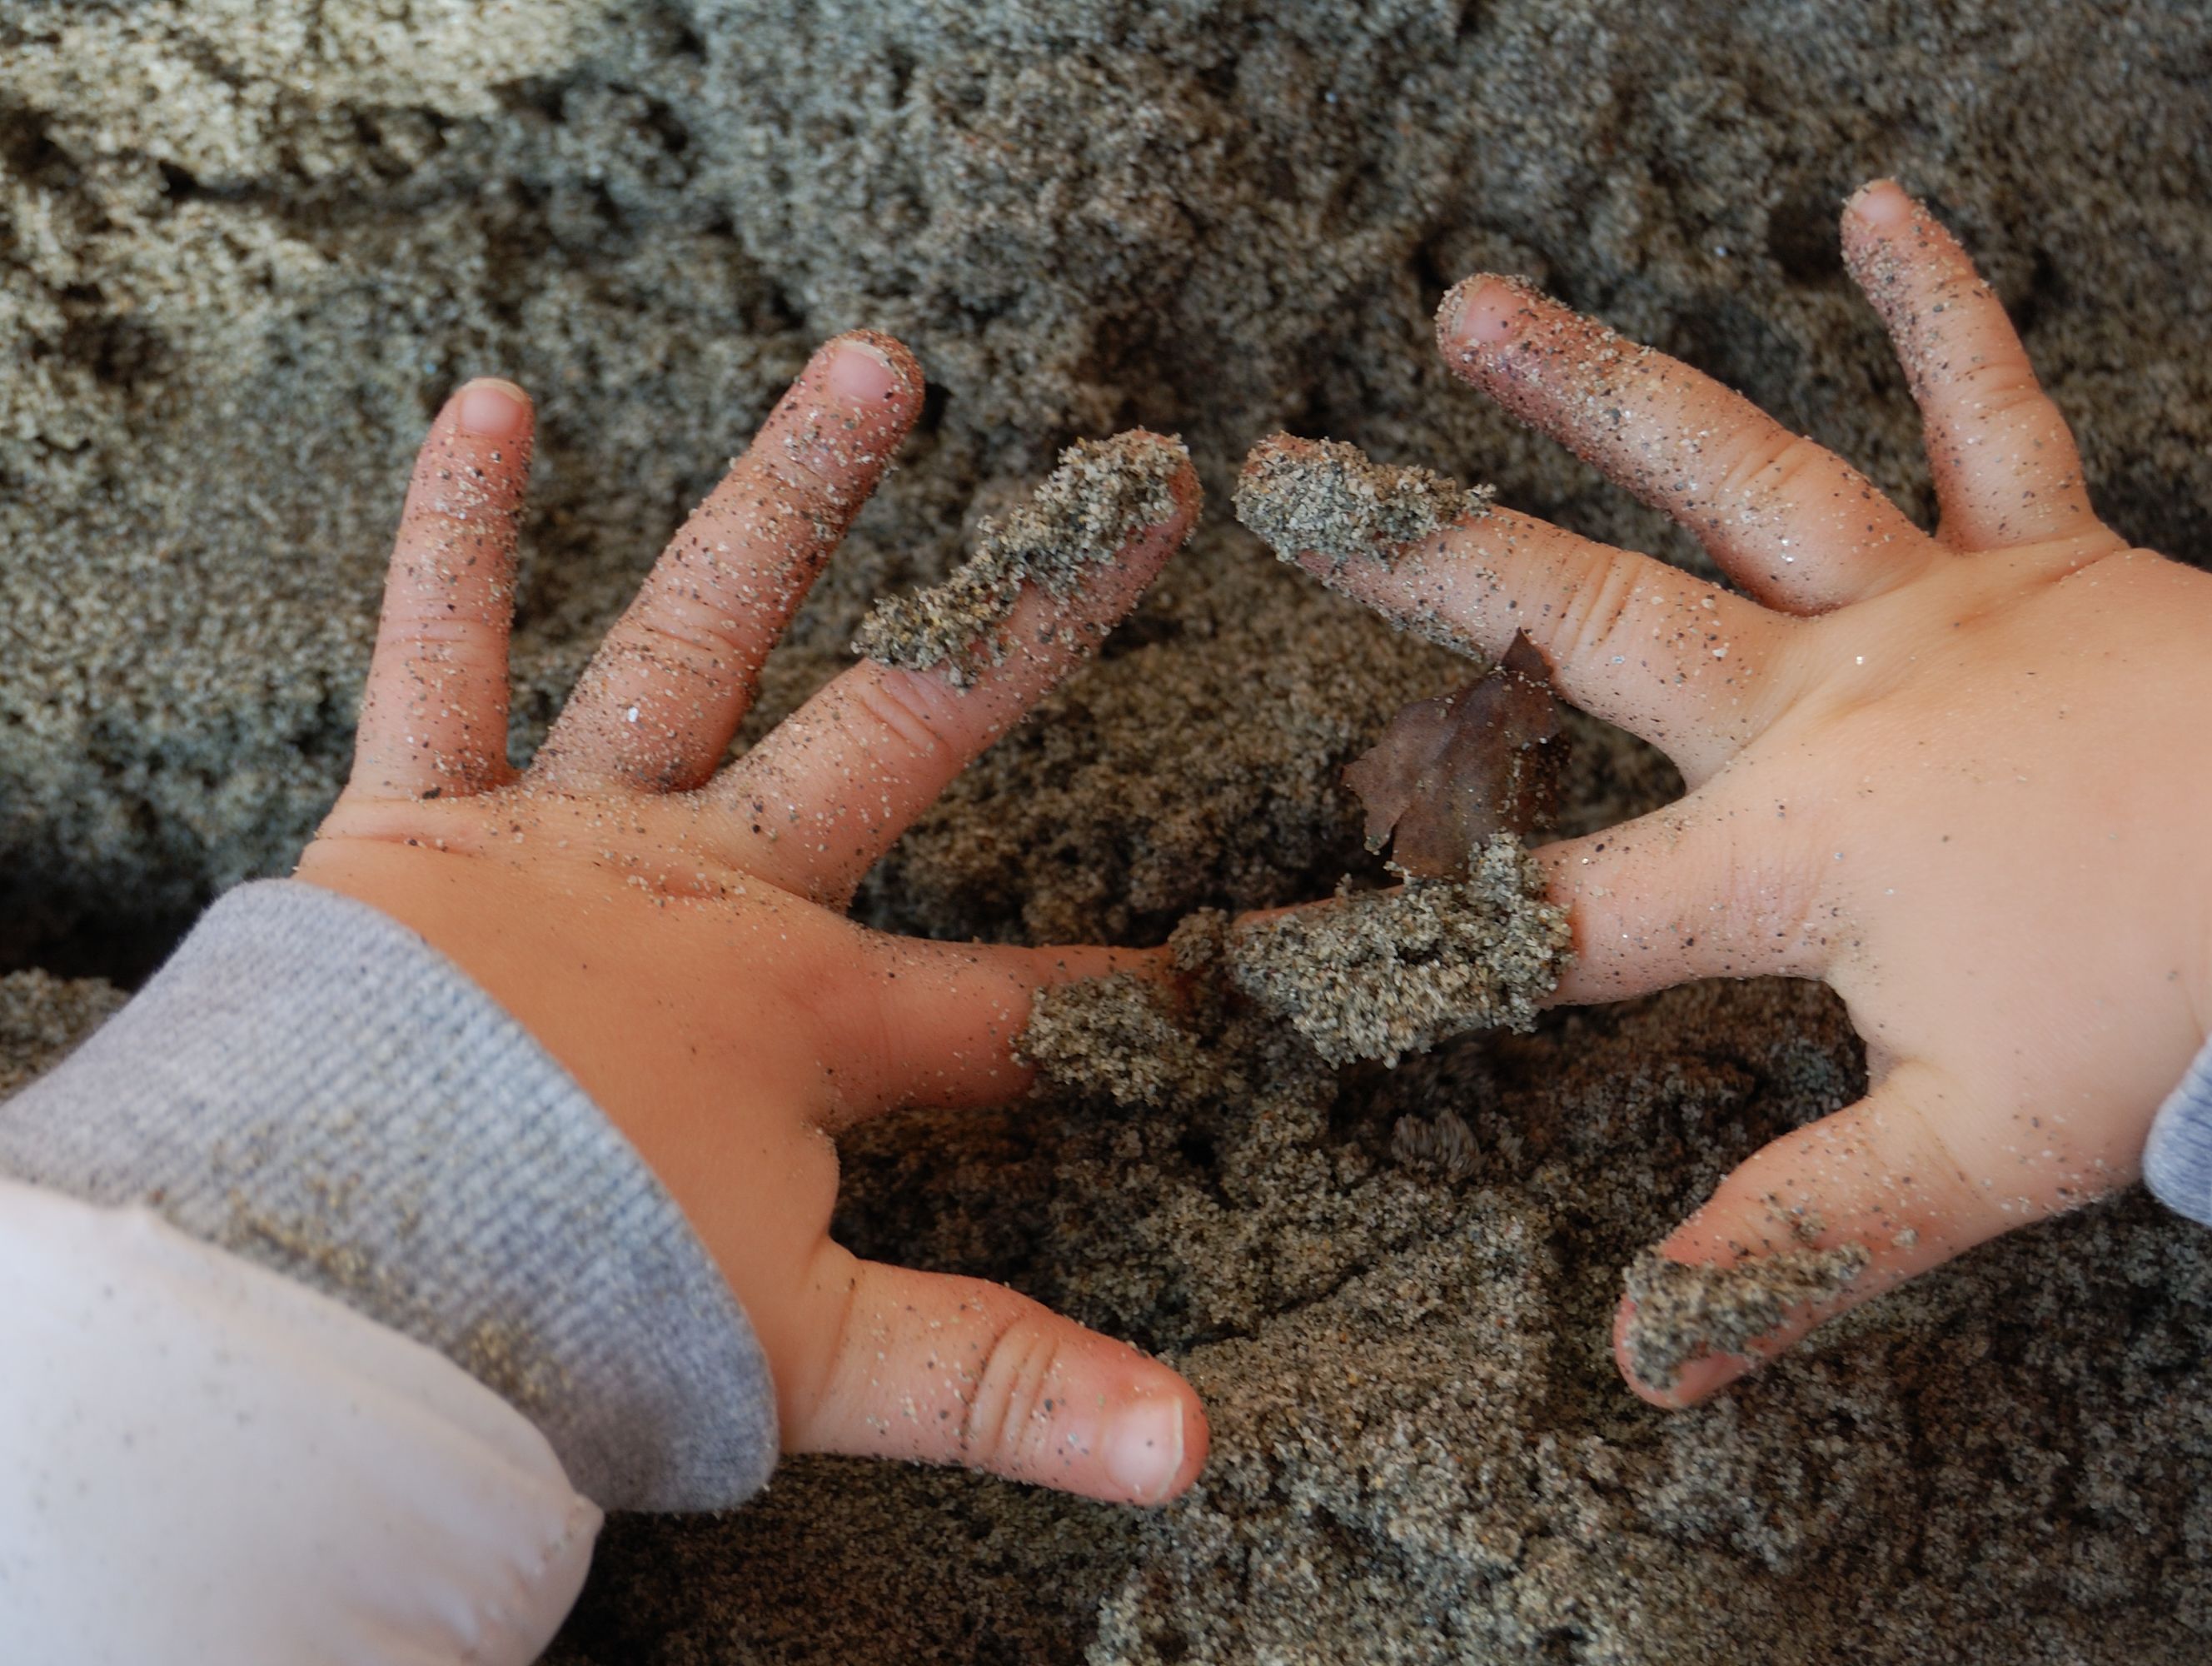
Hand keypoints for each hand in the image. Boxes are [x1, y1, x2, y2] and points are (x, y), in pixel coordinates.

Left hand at [296, 335, 1209, 1502]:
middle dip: (1033, 618)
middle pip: (905, 731)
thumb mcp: (811, 1359)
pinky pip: (439, 655)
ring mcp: (569, 837)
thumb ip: (1007, 1382)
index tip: (1223, 963)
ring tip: (875, 364)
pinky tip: (486, 406)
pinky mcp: (417, 822)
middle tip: (1138, 494)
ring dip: (793, 494)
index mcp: (807, 1020)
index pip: (1013, 1014)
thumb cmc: (566, 1322)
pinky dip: (458, 535)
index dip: (1126, 999)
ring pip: (700, 636)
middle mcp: (711, 892)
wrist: (323, 1300)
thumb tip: (1197, 1451)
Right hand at [1291, 182, 2211, 1404]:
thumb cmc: (2166, 1030)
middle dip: (1425, 563)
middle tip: (1293, 494)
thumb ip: (1790, 1238)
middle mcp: (1829, 702)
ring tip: (1475, 311)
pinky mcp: (2046, 555)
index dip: (1400, 948)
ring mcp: (1933, 607)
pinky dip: (1938, 305)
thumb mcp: (1962, 1158)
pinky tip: (1872, 208)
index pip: (1553, 914)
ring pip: (1737, 474)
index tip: (1260, 957)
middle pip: (1587, 624)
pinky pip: (1989, 409)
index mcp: (1788, 855)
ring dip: (1598, 387)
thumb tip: (1644, 1357)